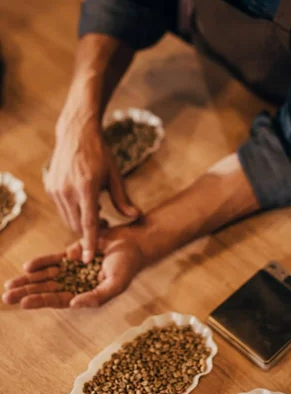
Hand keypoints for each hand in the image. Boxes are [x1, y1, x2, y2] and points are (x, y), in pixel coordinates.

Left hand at [2, 226, 142, 308]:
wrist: (133, 243)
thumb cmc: (127, 266)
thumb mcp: (115, 284)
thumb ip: (96, 297)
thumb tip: (73, 305)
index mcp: (84, 294)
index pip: (58, 300)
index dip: (41, 301)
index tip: (23, 303)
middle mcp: (75, 283)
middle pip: (47, 289)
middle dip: (27, 292)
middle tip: (7, 297)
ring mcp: (73, 268)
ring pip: (46, 276)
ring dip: (28, 280)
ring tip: (9, 286)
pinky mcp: (73, 252)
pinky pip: (53, 259)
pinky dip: (41, 263)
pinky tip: (27, 266)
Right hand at [45, 109, 139, 262]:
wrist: (77, 134)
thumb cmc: (100, 153)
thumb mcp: (115, 174)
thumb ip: (123, 199)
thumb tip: (137, 216)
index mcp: (86, 188)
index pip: (88, 223)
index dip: (89, 243)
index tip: (89, 259)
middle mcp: (68, 190)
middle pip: (77, 225)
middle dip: (89, 231)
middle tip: (104, 226)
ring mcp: (56, 189)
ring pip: (68, 218)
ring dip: (81, 222)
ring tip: (95, 212)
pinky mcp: (50, 187)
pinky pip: (62, 208)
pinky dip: (72, 211)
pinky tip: (84, 202)